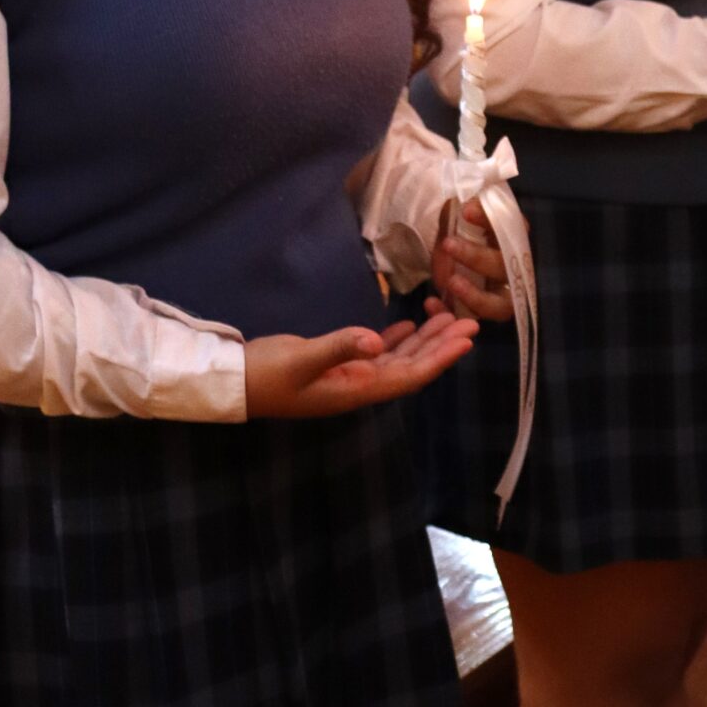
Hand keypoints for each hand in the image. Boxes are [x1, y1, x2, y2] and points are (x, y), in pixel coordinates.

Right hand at [243, 311, 477, 416]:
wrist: (236, 382)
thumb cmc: (267, 374)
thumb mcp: (301, 360)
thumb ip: (338, 347)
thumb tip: (375, 341)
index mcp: (357, 390)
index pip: (410, 375)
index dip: (440, 359)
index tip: (466, 340)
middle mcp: (360, 386)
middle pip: (412, 366)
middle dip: (441, 345)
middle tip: (470, 321)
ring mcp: (349, 376)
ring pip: (398, 357)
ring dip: (425, 339)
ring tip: (450, 316)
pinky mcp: (338, 364)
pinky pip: (377, 352)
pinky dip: (397, 338)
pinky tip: (412, 323)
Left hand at [432, 199, 514, 323]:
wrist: (452, 265)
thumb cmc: (460, 240)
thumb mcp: (457, 224)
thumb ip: (455, 216)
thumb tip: (452, 203)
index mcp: (508, 240)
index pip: (512, 226)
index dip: (491, 220)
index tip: (466, 210)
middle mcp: (510, 270)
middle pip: (503, 267)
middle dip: (476, 256)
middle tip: (448, 244)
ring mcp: (499, 298)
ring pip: (499, 305)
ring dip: (475, 295)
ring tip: (451, 282)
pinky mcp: (479, 316)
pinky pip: (470, 320)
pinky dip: (450, 312)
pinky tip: (431, 303)